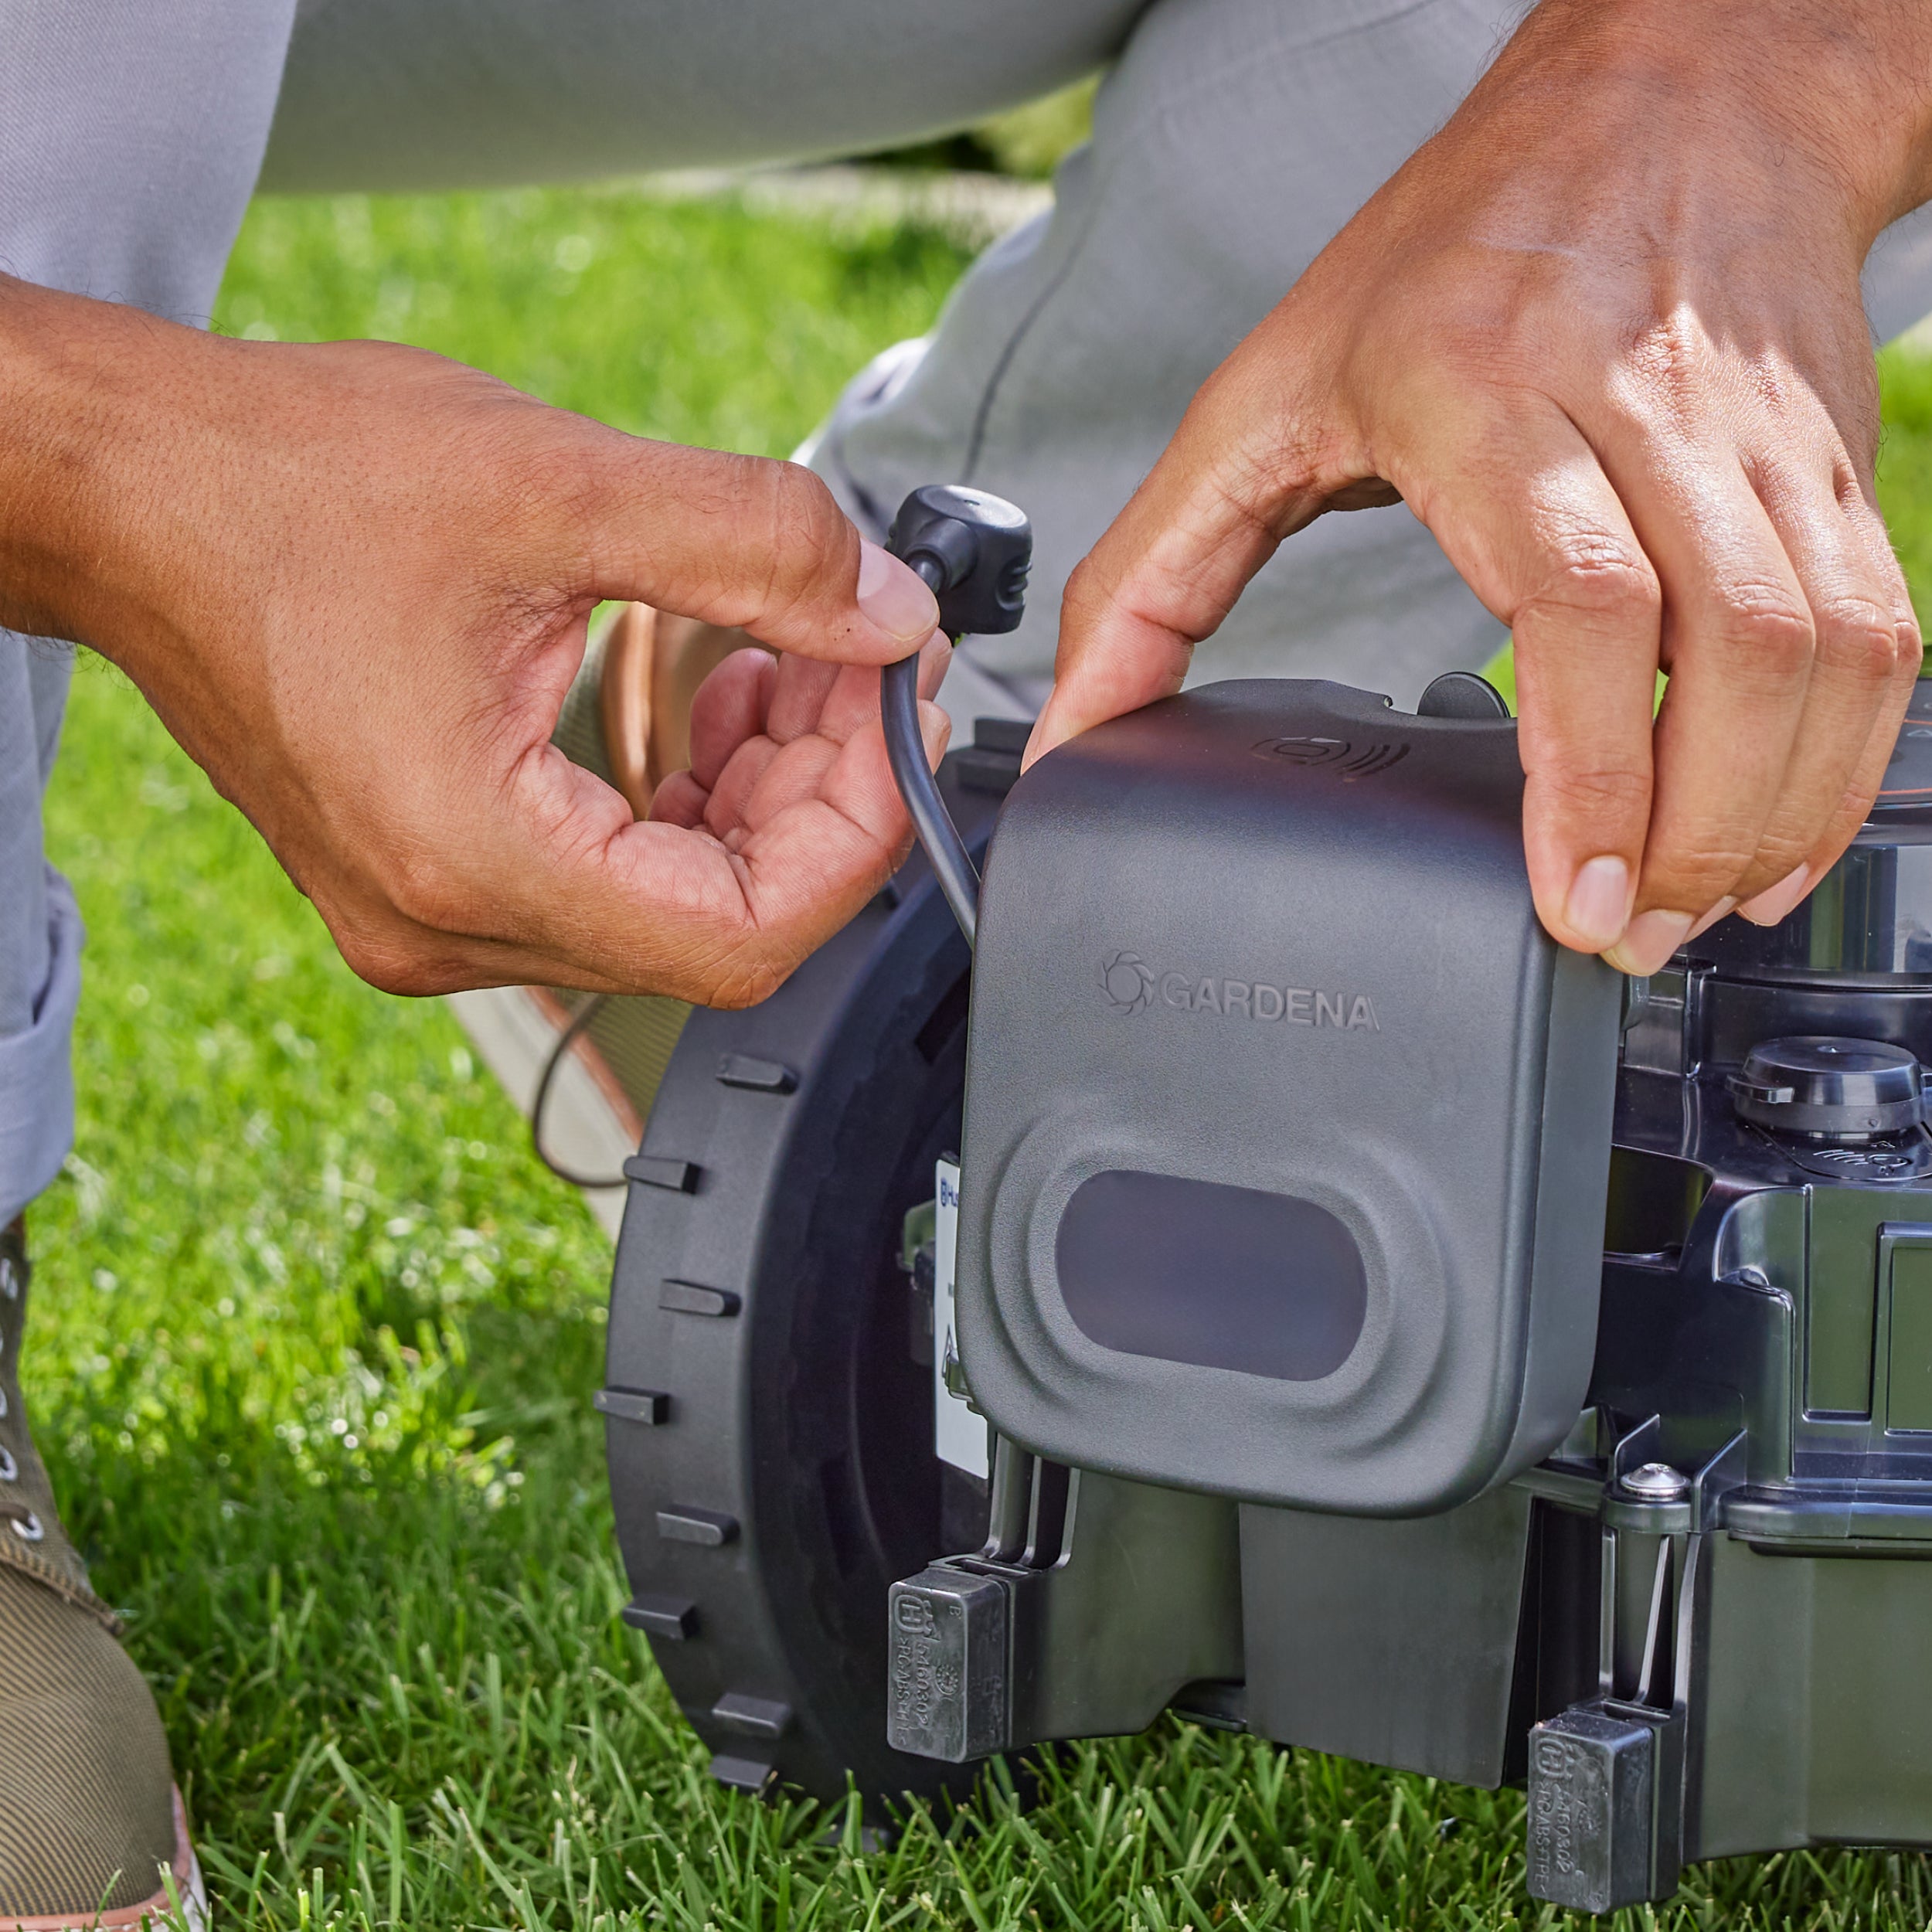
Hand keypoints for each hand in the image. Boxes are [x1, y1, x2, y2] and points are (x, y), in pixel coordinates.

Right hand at [0, 277, 944, 1005]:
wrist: (129, 491)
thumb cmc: (285, 482)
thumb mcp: (556, 483)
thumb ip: (757, 548)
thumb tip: (892, 613)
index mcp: (471, 857)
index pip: (746, 933)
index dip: (858, 830)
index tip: (892, 704)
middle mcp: (447, 922)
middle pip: (721, 922)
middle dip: (817, 792)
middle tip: (856, 658)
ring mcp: (434, 911)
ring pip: (673, 902)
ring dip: (757, 789)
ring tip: (786, 658)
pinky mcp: (433, 871)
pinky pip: (611, 874)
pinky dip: (686, 794)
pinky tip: (710, 693)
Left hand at [1035, 0, 1931, 974]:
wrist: (1669, 95)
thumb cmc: (1453, 251)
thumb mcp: (1262, 394)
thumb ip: (1149, 572)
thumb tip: (1079, 732)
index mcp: (1487, 389)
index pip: (1579, 598)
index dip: (1587, 766)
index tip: (1569, 893)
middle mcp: (1644, 408)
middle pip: (1728, 646)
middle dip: (1689, 829)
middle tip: (1619, 934)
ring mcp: (1758, 441)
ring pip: (1828, 653)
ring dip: (1772, 813)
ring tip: (1689, 911)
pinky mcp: (1831, 467)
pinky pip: (1881, 635)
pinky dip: (1843, 760)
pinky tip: (1775, 841)